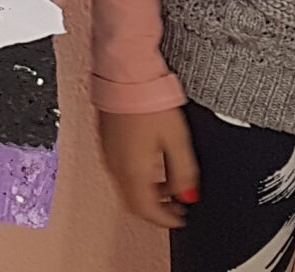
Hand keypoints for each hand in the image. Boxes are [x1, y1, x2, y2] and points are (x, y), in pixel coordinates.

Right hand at [99, 107, 197, 227]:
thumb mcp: (177, 140)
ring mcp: (109, 154)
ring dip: (147, 194)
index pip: (148, 211)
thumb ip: (184, 172)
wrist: (125, 75)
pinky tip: (151, 166)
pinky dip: (137, 178)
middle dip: (156, 210)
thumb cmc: (148, 101)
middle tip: (175, 207)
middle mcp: (116, 167)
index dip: (166, 220)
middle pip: (134, 204)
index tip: (180, 219)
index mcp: (133, 171)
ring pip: (126, 188)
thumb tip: (188, 194)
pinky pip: (120, 171)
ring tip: (167, 186)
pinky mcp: (106, 142)